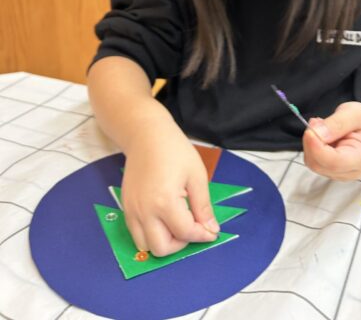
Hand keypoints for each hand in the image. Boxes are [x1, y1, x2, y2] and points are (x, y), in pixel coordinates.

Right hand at [121, 121, 218, 256]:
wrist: (146, 135)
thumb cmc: (174, 150)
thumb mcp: (196, 175)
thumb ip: (203, 206)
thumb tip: (211, 229)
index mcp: (164, 201)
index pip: (185, 233)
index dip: (202, 235)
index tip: (211, 231)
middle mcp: (144, 210)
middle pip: (161, 249)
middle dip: (181, 244)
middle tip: (192, 226)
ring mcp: (131, 210)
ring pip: (145, 246)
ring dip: (163, 241)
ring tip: (177, 223)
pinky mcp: (126, 207)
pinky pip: (136, 233)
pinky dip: (151, 233)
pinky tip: (164, 217)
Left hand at [303, 102, 360, 180]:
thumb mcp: (355, 114)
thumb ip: (337, 123)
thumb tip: (316, 133)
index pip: (334, 161)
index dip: (317, 148)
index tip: (310, 130)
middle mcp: (352, 171)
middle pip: (319, 164)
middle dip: (311, 143)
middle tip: (315, 122)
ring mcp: (341, 174)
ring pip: (313, 163)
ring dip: (310, 143)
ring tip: (321, 125)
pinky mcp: (332, 171)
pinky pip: (314, 161)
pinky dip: (312, 146)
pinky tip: (322, 134)